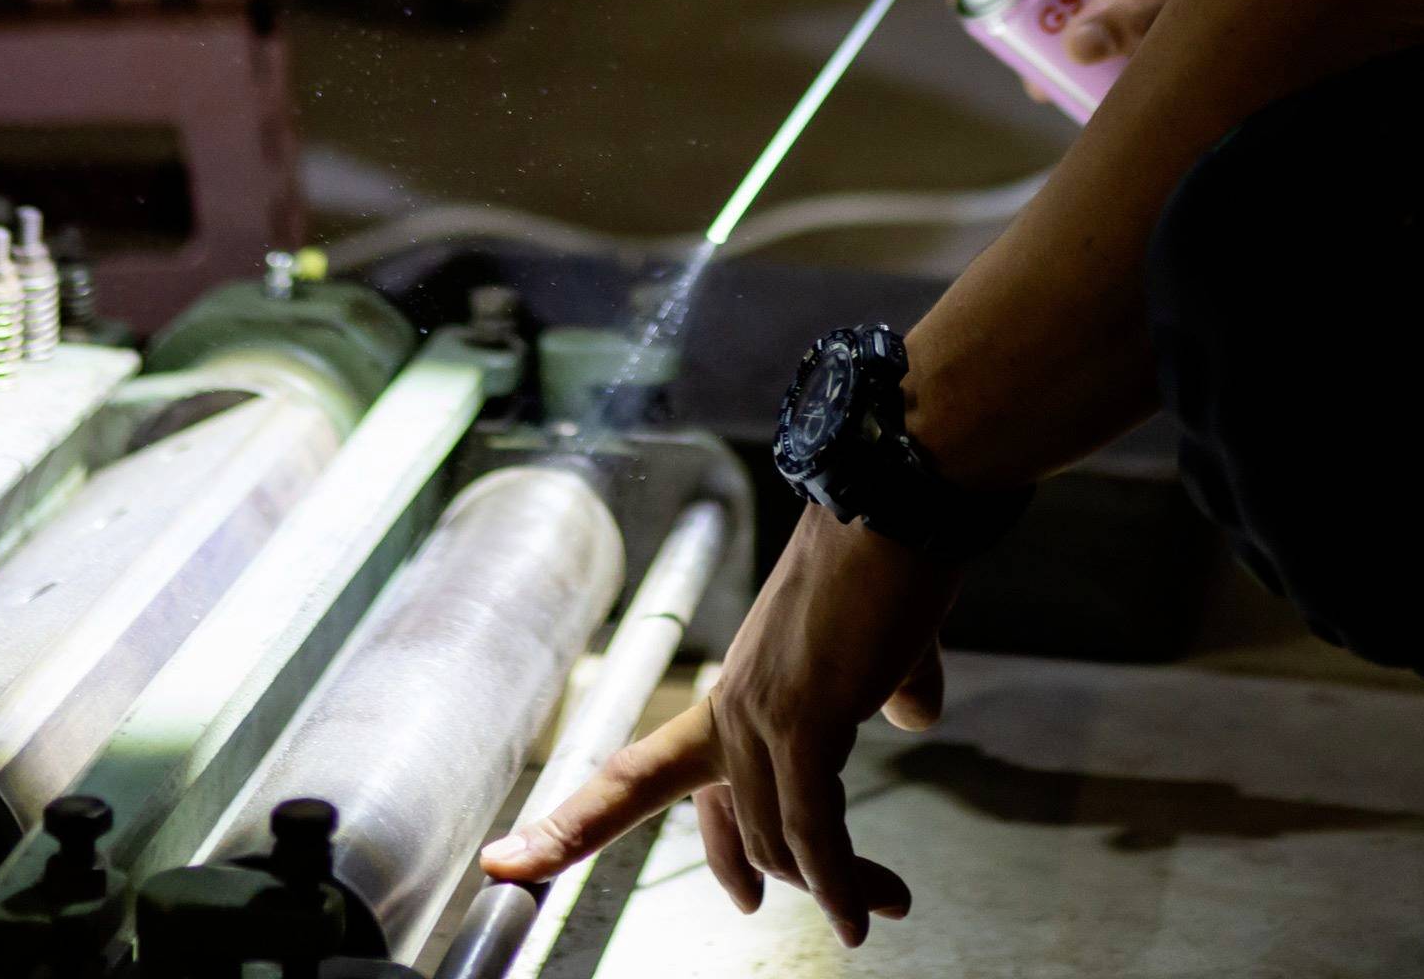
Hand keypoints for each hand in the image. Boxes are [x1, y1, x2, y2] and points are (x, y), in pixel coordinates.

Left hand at [479, 506, 957, 942]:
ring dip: (837, 886)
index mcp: (732, 693)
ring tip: (882, 908)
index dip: (576, 825)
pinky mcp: (803, 720)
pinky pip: (814, 829)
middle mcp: (730, 707)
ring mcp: (759, 714)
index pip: (636, 775)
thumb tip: (911, 709)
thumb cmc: (891, 566)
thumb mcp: (877, 646)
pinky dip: (840, 878)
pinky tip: (865, 908)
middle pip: (738, 827)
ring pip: (780, 837)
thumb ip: (884, 687)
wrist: (899, 506)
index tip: (512, 864)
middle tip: (849, 916)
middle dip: (794, 881)